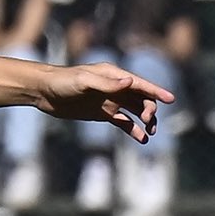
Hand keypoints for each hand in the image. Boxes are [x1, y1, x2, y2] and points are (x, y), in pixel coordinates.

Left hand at [35, 62, 173, 142]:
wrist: (43, 92)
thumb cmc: (62, 82)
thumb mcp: (84, 81)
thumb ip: (107, 84)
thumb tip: (131, 82)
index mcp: (114, 75)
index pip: (140, 84)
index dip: (156, 91)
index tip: (171, 99)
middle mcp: (116, 87)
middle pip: (142, 99)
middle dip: (150, 109)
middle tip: (148, 121)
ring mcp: (110, 101)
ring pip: (136, 111)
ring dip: (146, 121)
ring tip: (150, 132)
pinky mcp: (103, 114)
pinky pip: (123, 122)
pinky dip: (133, 130)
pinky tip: (141, 139)